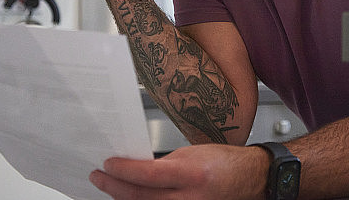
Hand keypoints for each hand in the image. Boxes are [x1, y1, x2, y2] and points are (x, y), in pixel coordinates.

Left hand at [89, 144, 268, 199]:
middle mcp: (190, 199)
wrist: (250, 180)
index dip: (124, 170)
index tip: (108, 163)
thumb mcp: (192, 153)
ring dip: (123, 199)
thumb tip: (135, 167)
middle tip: (99, 176)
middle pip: (141, 198)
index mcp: (192, 174)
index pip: (148, 175)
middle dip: (115, 187)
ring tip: (110, 187)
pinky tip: (131, 199)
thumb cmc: (224, 163)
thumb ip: (164, 164)